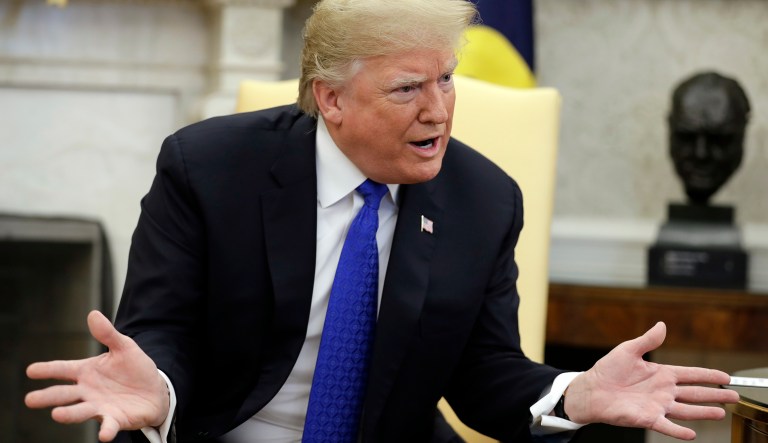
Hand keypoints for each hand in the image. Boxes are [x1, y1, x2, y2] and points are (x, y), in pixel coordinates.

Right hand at [25, 310, 169, 441]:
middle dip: (48, 396)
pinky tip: (104, 435)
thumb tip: (93, 314)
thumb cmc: (135, 369)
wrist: (156, 390)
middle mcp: (88, 391)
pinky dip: (106, 430)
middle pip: (64, 393)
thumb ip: (108, 334)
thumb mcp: (124, 347)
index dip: (47, 370)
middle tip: (30, 399)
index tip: (30, 370)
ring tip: (57, 414)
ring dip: (69, 414)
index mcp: (87, 372)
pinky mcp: (115, 419)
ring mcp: (99, 406)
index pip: (63, 369)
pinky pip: (108, 425)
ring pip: (80, 411)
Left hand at [563, 322, 739, 440]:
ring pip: (687, 410)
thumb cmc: (608, 370)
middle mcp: (663, 391)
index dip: (709, 375)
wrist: (591, 390)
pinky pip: (667, 426)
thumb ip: (648, 341)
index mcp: (661, 374)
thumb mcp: (628, 350)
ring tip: (722, 413)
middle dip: (715, 395)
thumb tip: (662, 324)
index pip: (691, 374)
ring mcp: (657, 406)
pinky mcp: (647, 418)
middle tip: (735, 396)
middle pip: (695, 393)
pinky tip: (692, 434)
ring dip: (704, 412)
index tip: (726, 377)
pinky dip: (679, 430)